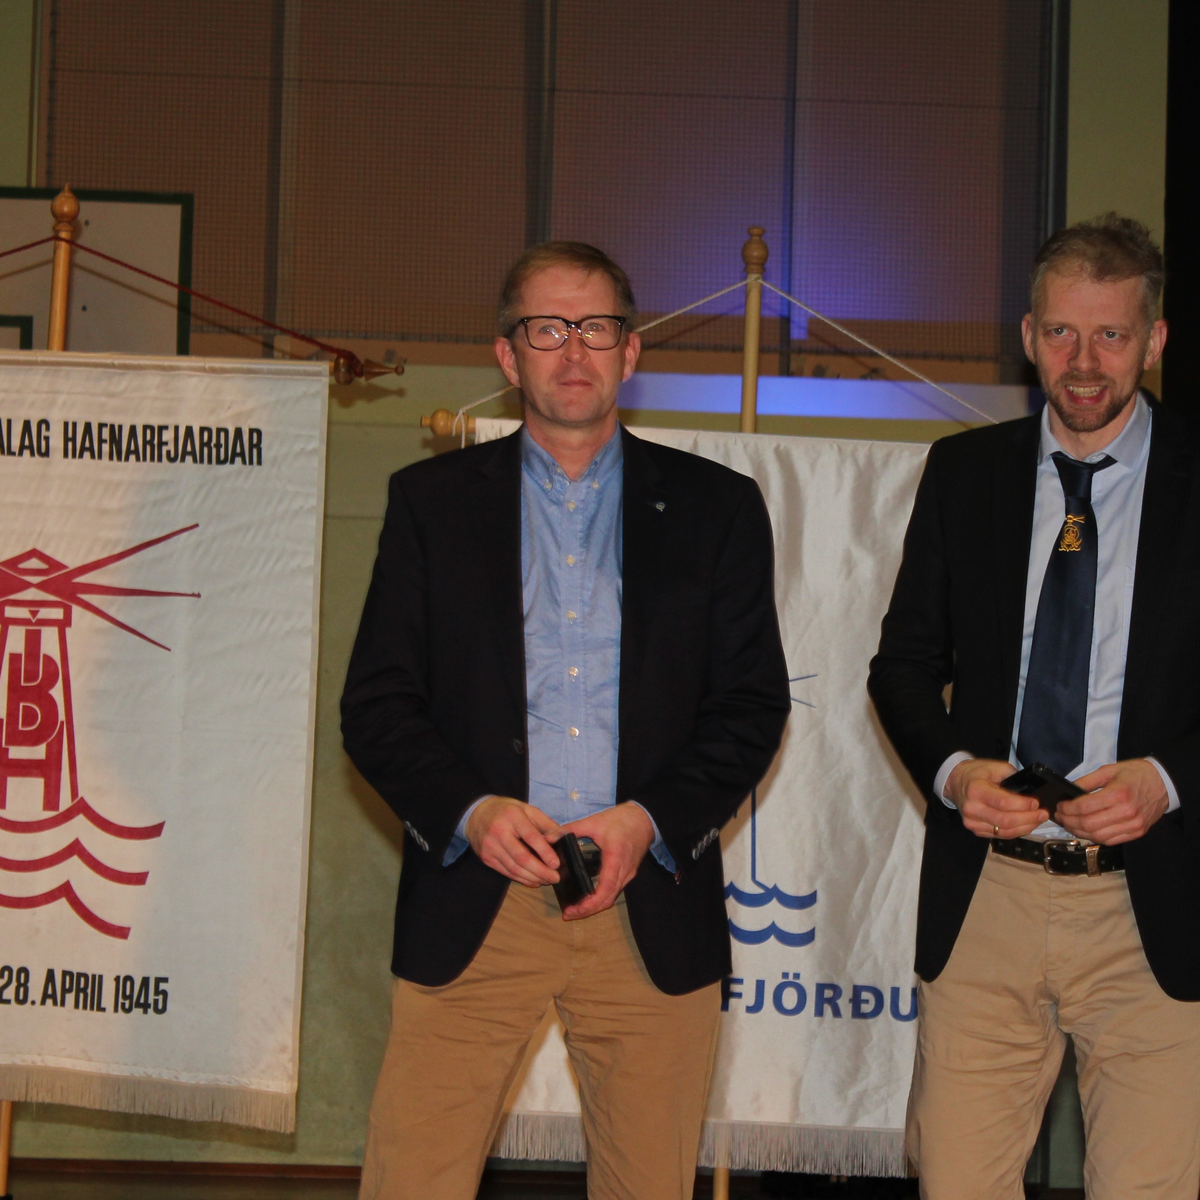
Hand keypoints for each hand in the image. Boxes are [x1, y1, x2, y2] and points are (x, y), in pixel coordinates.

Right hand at [466, 796, 560, 886]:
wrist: (476, 814)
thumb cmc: (507, 811)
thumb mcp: (527, 809)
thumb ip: (545, 823)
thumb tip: (561, 839)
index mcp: (513, 816)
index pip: (531, 837)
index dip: (545, 852)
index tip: (557, 864)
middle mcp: (499, 832)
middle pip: (522, 858)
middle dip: (541, 871)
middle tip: (555, 878)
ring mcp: (490, 847)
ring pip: (514, 868)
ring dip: (532, 878)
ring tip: (546, 880)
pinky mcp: (486, 858)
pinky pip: (506, 872)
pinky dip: (521, 879)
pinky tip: (533, 880)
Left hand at [553, 802, 654, 920]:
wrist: (644, 818)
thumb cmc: (620, 819)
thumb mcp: (594, 821)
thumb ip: (571, 829)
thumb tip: (548, 837)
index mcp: (616, 858)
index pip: (605, 888)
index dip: (591, 903)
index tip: (574, 909)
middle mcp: (624, 871)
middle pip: (608, 899)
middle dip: (588, 910)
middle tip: (568, 915)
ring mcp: (628, 874)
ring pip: (612, 897)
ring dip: (595, 907)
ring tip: (575, 910)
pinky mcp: (628, 873)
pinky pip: (614, 891)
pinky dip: (601, 898)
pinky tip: (588, 898)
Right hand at [946, 758, 1047, 838]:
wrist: (956, 782)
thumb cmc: (977, 772)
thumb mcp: (995, 767)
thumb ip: (1012, 778)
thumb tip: (1031, 792)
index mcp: (976, 790)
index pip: (1002, 802)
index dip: (1022, 805)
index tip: (1037, 803)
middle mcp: (972, 809)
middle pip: (1005, 821)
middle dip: (1029, 818)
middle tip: (1044, 814)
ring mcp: (972, 822)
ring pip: (1004, 831)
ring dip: (1025, 827)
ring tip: (1039, 820)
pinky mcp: (976, 830)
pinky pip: (1000, 835)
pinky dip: (1016, 831)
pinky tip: (1026, 824)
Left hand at [1056, 759, 1168, 844]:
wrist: (1164, 782)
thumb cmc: (1135, 774)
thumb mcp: (1109, 770)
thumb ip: (1086, 781)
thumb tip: (1067, 791)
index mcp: (1118, 794)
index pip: (1084, 807)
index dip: (1067, 809)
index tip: (1059, 806)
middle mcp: (1126, 812)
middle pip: (1089, 825)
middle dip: (1069, 822)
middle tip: (1060, 817)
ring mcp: (1133, 825)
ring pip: (1098, 836)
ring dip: (1079, 832)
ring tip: (1069, 824)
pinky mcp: (1137, 832)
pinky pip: (1111, 841)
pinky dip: (1094, 838)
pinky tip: (1085, 831)